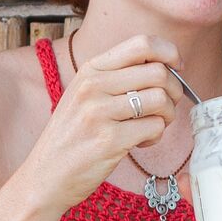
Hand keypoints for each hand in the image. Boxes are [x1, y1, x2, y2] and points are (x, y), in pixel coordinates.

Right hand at [16, 34, 178, 219]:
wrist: (44, 176)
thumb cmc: (71, 137)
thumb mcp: (83, 95)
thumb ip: (116, 77)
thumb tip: (163, 67)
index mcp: (90, 70)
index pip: (142, 43)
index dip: (169, 53)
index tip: (176, 68)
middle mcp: (93, 86)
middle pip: (159, 72)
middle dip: (174, 91)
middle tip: (165, 107)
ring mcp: (100, 113)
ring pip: (161, 99)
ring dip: (168, 115)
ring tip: (152, 126)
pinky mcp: (110, 140)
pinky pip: (154, 127)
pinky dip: (156, 136)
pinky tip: (141, 142)